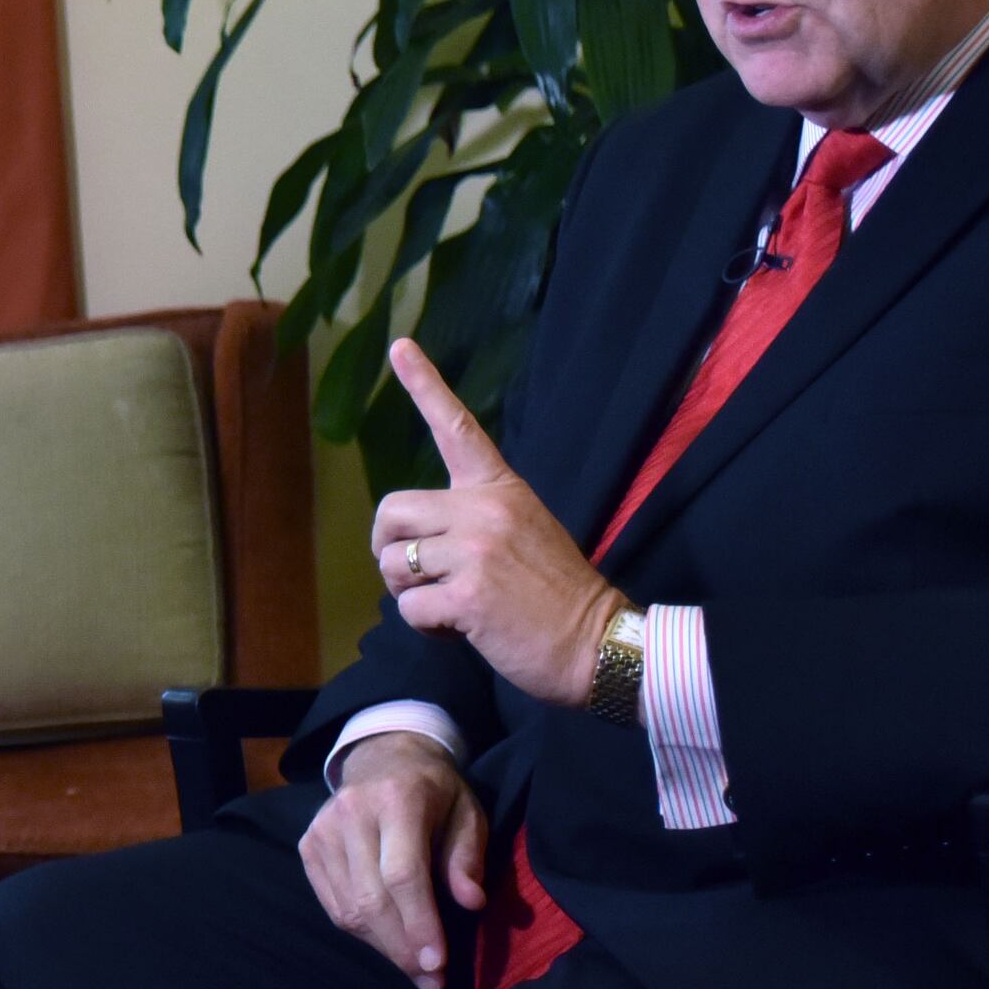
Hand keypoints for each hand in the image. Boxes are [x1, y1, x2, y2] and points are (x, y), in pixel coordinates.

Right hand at [301, 732, 487, 988]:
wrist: (384, 759)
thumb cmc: (435, 793)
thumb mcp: (468, 813)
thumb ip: (467, 857)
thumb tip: (471, 903)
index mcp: (396, 799)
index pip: (403, 873)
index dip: (419, 923)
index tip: (437, 964)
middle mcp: (350, 813)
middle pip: (371, 898)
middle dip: (402, 948)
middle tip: (430, 980)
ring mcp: (322, 830)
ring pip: (349, 909)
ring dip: (384, 947)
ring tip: (415, 968)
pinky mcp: (308, 847)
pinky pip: (334, 906)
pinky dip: (362, 932)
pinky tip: (389, 941)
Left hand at [370, 339, 626, 706]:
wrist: (598, 642)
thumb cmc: (558, 594)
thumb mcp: (526, 530)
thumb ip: (474, 520)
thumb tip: (417, 538)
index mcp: (500, 489)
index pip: (457, 429)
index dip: (424, 385)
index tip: (401, 346)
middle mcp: (484, 510)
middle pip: (391, 510)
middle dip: (389, 548)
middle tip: (418, 575)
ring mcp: (476, 551)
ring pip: (393, 563)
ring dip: (410, 593)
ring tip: (452, 604)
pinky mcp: (469, 595)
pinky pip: (409, 608)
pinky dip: (426, 628)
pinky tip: (461, 629)